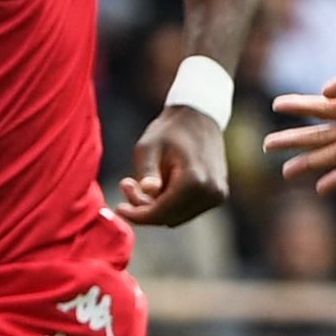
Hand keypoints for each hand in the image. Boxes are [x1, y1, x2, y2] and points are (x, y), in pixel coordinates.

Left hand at [114, 106, 228, 225]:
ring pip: (177, 217)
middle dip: (145, 208)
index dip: (137, 215)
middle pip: (169, 218)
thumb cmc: (170, 130)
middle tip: (127, 184)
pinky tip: (161, 184)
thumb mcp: (149, 147)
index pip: (161, 212)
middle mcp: (211, 193)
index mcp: (195, 181)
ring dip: (157, 207)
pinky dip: (170, 204)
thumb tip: (148, 193)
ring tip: (142, 182)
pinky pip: (187, 210)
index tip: (118, 209)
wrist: (200, 117)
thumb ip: (147, 172)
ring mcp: (217, 196)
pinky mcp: (217, 195)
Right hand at [269, 60, 335, 193]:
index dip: (300, 105)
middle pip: (321, 134)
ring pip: (333, 152)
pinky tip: (322, 186)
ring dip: (309, 162)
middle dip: (294, 140)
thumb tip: (323, 92)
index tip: (275, 105)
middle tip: (267, 146)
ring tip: (285, 171)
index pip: (322, 106)